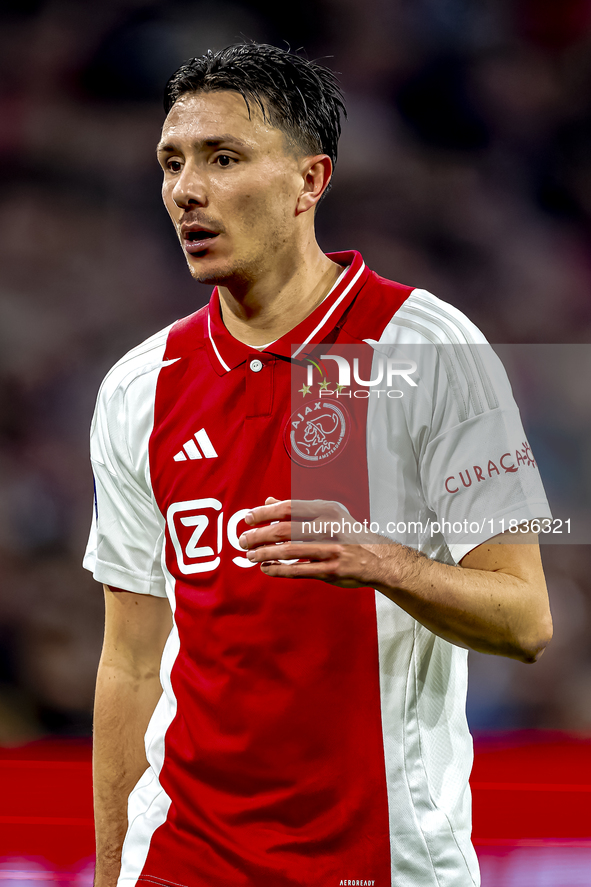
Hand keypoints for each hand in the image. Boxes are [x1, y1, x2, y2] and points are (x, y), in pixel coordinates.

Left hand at [238, 497, 401, 587]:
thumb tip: (268, 501)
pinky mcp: (332, 570)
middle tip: (243, 540)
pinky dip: (279, 570)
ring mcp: (332, 549)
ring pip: (289, 551)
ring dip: (265, 553)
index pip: (289, 508)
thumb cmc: (348, 533)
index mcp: (327, 510)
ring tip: (250, 555)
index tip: (247, 518)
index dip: (265, 513)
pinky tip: (266, 568)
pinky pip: (299, 571)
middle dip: (259, 535)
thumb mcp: (327, 514)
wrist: (378, 558)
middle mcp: (329, 527)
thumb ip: (297, 509)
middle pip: (285, 529)